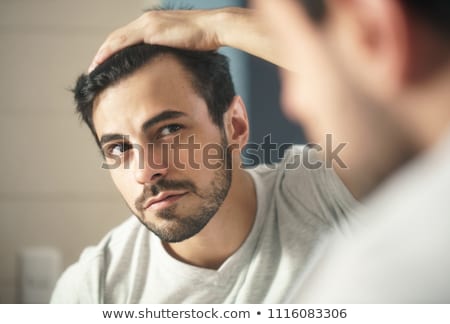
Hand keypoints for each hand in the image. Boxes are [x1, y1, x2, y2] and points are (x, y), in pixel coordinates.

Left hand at [89, 9, 222, 71]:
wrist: (214, 28)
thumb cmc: (205, 39)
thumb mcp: (183, 47)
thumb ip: (171, 53)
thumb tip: (168, 67)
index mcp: (153, 23)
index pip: (127, 37)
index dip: (114, 50)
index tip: (107, 63)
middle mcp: (147, 20)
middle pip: (117, 37)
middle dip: (103, 52)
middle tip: (94, 67)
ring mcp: (147, 24)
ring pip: (116, 39)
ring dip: (102, 53)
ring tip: (93, 68)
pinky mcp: (151, 31)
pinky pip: (124, 42)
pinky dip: (110, 52)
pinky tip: (102, 62)